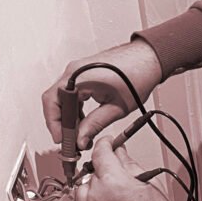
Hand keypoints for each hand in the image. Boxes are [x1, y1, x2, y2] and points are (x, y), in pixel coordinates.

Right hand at [41, 40, 162, 150]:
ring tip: (81, 134)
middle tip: (71, 141)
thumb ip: (95, 124)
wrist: (149, 59)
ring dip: (69, 118)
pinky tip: (84, 121)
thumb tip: (81, 139)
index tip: (62, 140)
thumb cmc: (138, 75)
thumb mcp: (117, 107)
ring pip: (62, 98)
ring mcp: (78, 71)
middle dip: (61, 124)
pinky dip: (75, 109)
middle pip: (55, 101)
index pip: (52, 102)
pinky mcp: (84, 73)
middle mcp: (75, 71)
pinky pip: (71, 93)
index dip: (54, 124)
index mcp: (80, 77)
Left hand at [72, 136, 175, 200]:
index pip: (100, 152)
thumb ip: (128, 163)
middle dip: (103, 173)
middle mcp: (95, 195)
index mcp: (112, 180)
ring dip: (94, 190)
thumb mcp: (147, 182)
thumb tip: (119, 152)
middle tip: (118, 181)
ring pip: (83, 190)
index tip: (107, 144)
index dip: (105, 144)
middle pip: (91, 173)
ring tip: (114, 199)